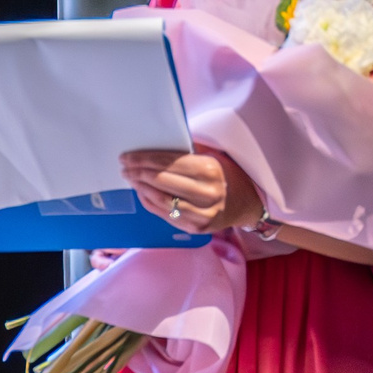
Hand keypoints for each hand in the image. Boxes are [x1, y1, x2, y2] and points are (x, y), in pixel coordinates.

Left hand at [119, 147, 263, 234]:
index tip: (128, 156)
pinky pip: (166, 214)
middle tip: (125, 167)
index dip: (144, 159)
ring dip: (141, 188)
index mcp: (210, 169)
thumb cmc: (227, 176)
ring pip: (161, 199)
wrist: (248, 204)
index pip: (169, 162)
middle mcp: (207, 192)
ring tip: (131, 179)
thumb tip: (157, 144)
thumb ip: (190, 152)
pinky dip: (149, 202)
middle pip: (162, 180)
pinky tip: (142, 193)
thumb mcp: (215, 157)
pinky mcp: (197, 227)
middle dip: (138, 172)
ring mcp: (203, 212)